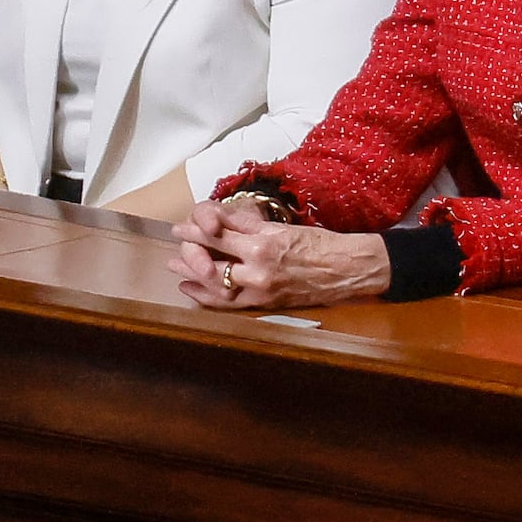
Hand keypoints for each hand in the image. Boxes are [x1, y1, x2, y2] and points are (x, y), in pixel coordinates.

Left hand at [169, 197, 389, 309]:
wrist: (346, 270)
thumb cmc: (320, 244)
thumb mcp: (283, 227)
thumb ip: (248, 224)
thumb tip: (219, 217)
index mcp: (263, 245)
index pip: (218, 236)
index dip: (196, 230)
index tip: (181, 226)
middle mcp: (257, 270)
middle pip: (211, 261)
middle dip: (190, 252)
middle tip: (176, 244)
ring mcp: (259, 291)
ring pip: (214, 285)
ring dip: (192, 276)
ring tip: (176, 270)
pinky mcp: (264, 304)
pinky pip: (228, 304)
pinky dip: (207, 297)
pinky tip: (193, 291)